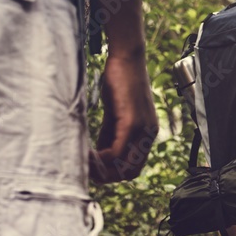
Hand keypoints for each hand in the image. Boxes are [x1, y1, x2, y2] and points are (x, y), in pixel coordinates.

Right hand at [89, 51, 157, 182]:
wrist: (127, 59)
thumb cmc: (120, 83)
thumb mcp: (115, 114)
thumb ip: (110, 134)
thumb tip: (100, 154)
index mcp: (147, 134)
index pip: (133, 168)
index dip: (113, 173)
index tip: (94, 170)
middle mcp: (149, 135)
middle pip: (131, 172)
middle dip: (108, 177)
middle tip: (88, 172)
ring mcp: (143, 130)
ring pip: (125, 166)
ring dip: (104, 171)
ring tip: (86, 165)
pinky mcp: (133, 122)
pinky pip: (118, 150)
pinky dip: (102, 158)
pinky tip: (89, 154)